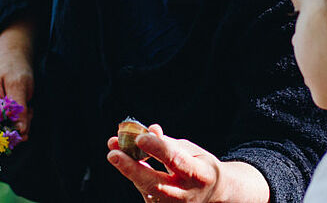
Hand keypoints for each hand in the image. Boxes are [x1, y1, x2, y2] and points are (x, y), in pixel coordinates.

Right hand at [0, 20, 34, 138]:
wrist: (12, 61)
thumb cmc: (13, 69)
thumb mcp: (19, 85)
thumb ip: (19, 109)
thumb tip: (21, 131)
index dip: (11, 133)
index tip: (24, 126)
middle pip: (1, 135)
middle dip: (20, 127)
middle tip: (28, 110)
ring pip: (9, 133)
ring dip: (23, 123)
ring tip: (26, 106)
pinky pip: (11, 129)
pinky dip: (22, 122)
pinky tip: (24, 110)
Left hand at [107, 125, 268, 202]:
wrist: (213, 194)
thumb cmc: (199, 165)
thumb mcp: (191, 150)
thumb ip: (168, 143)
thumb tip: (149, 130)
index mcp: (200, 175)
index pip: (176, 161)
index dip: (158, 149)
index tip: (140, 137)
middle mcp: (187, 195)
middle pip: (156, 185)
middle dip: (132, 169)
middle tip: (113, 154)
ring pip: (146, 189)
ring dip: (128, 169)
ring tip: (114, 150)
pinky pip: (144, 192)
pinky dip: (134, 175)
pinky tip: (125, 160)